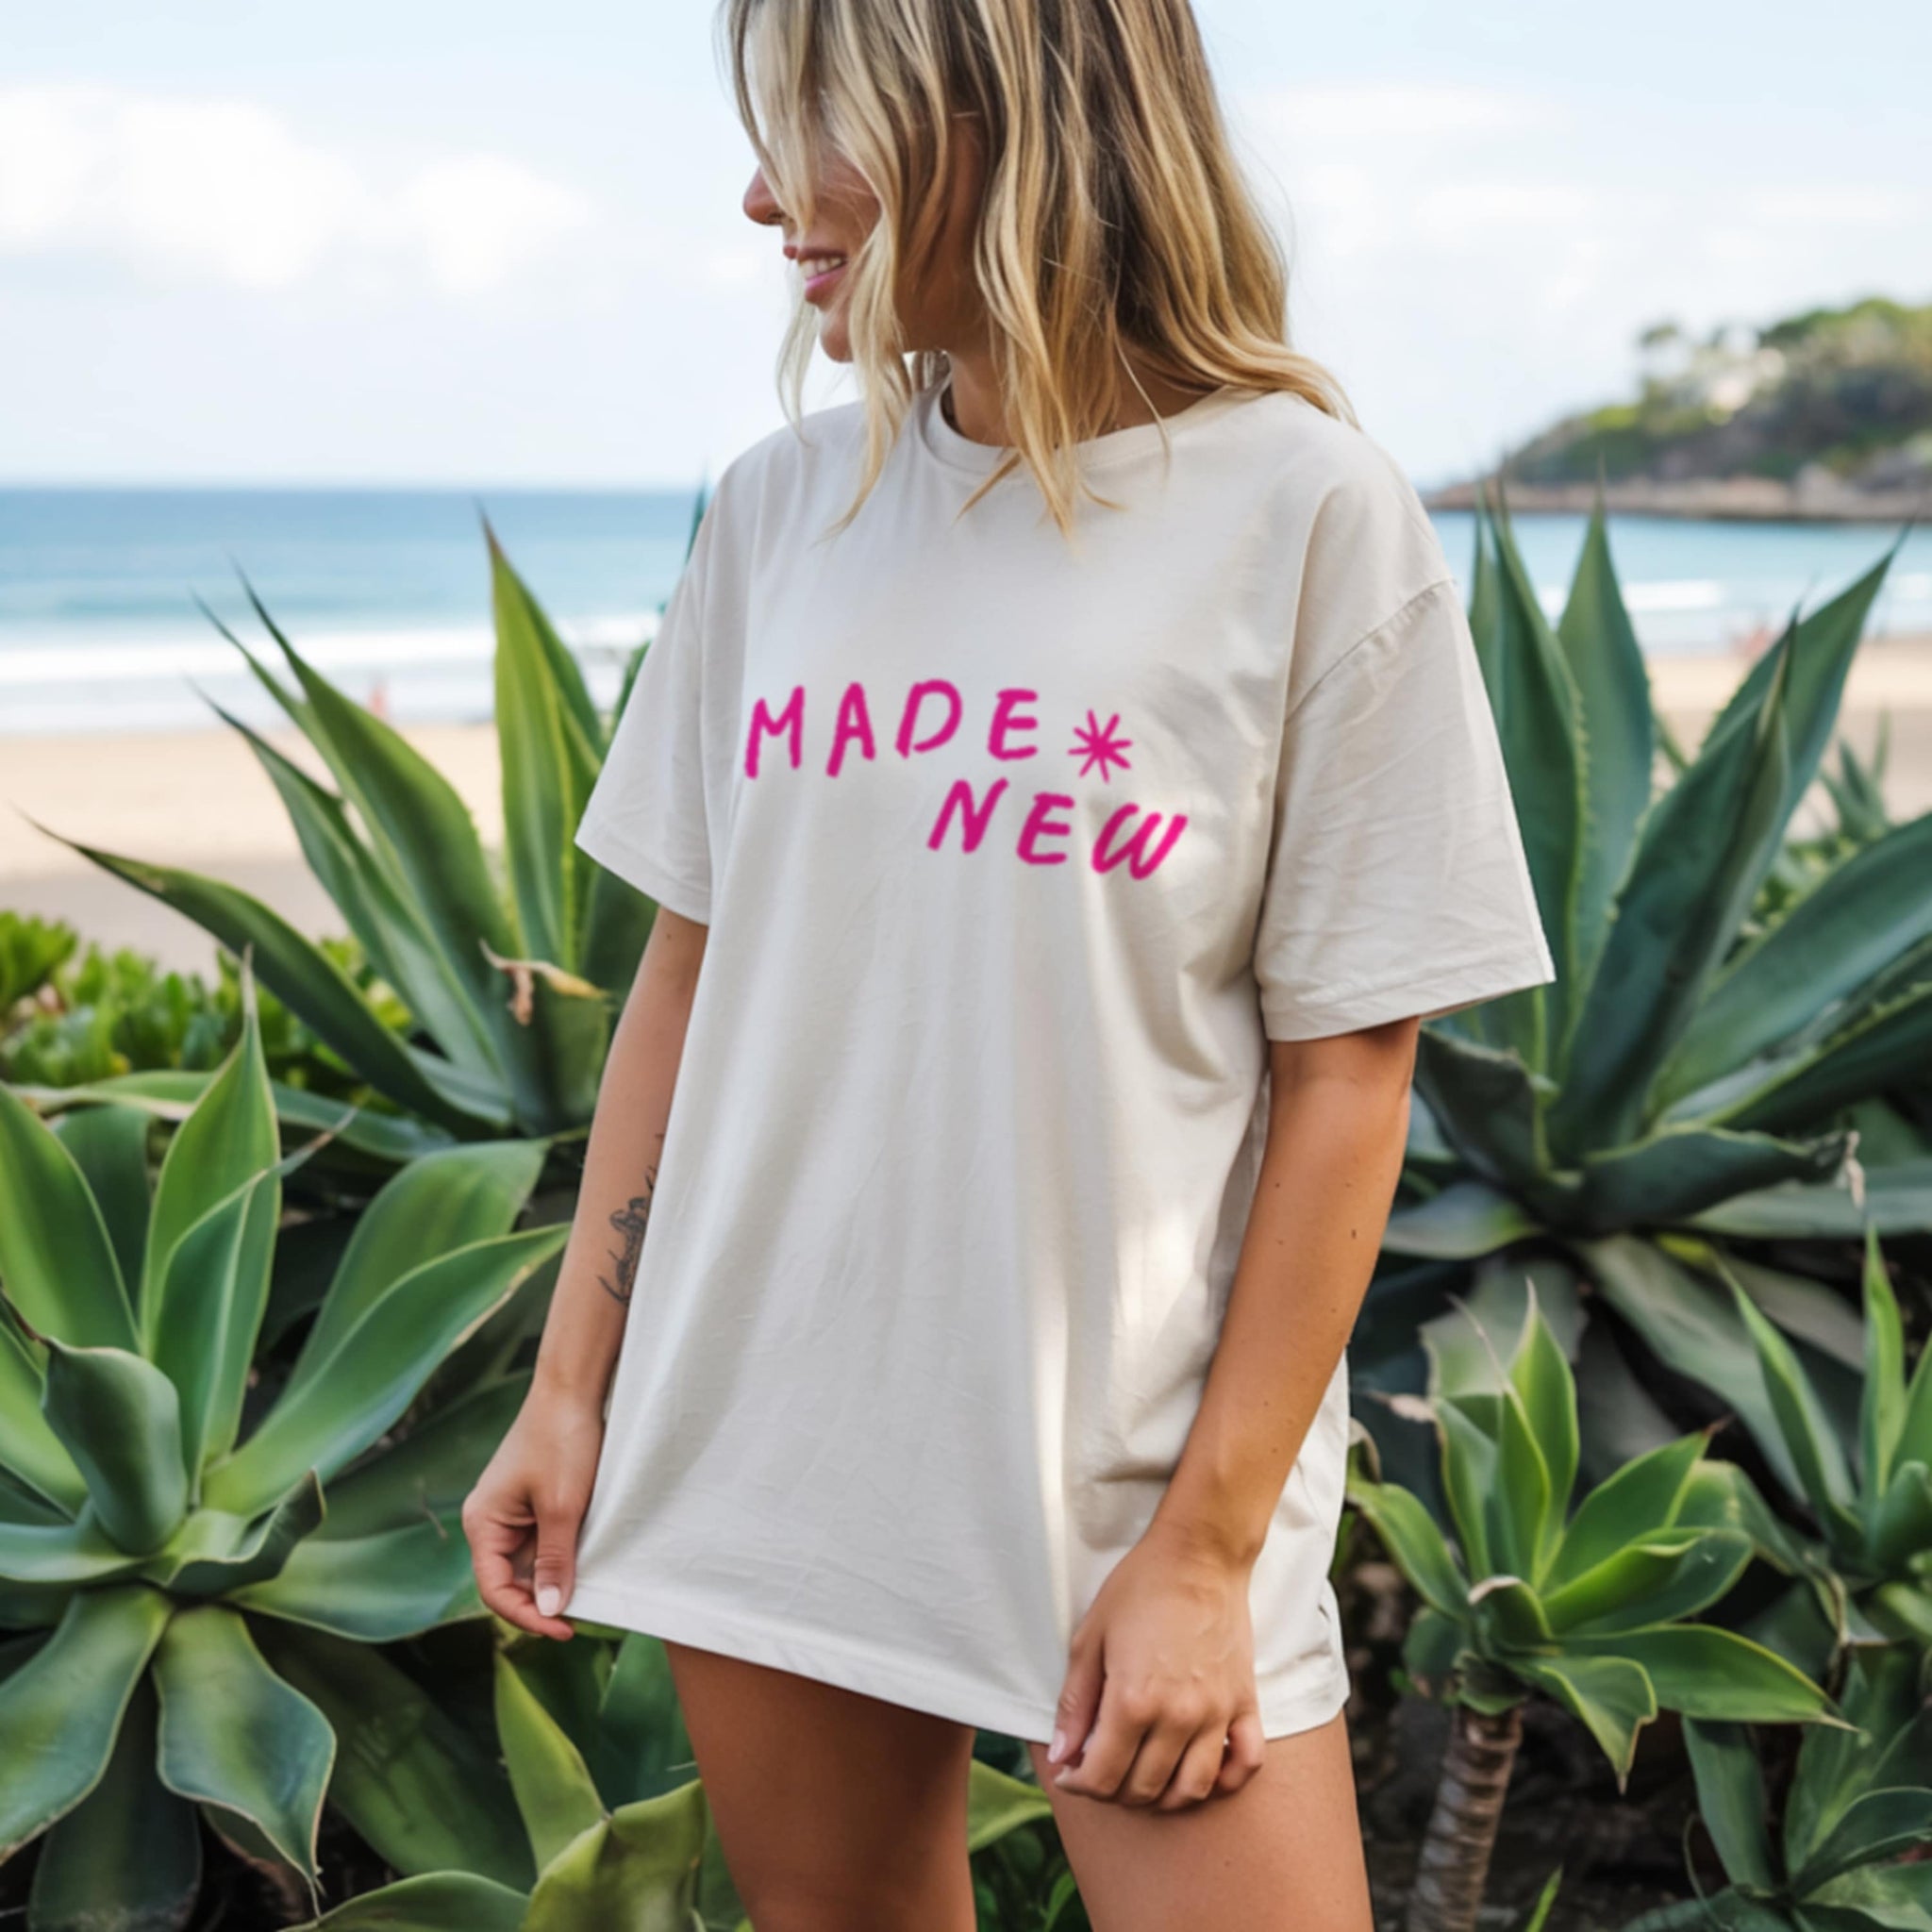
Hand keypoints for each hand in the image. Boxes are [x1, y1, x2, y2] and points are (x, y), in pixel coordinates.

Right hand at [461, 1389, 605, 1639]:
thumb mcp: (563, 1507)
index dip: (527, 1615)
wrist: (572, 1388)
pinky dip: (560, 1554)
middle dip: (541, 1600)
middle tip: (581, 1616)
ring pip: (528, 1561)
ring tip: (587, 1592)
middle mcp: (489, 1520)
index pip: (495, 1589)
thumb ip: (555, 1560)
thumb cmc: (562, 1441)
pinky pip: (540, 1540)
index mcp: (482, 1523)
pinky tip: (586, 1561)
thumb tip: (549, 1609)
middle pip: (509, 1580)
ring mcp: (510, 1510)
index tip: (566, 1627)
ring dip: (553, 1577)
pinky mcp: (530, 1500)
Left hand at [1047, 1517, 1267, 1809]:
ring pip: (1192, 1790)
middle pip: (1144, 1789)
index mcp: (1133, 1701)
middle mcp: (1178, 1717)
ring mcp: (1217, 1714)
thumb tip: (1061, 1757)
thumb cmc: (1139, 1588)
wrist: (1199, 1555)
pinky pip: (1245, 1765)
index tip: (1071, 1775)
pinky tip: (1199, 1770)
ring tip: (1142, 1777)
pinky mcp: (1246, 1703)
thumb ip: (1074, 1704)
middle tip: (1101, 1770)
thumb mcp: (1090, 1638)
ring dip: (1162, 1796)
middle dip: (1113, 1791)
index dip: (1080, 1784)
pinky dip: (1224, 1781)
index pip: (1103, 1776)